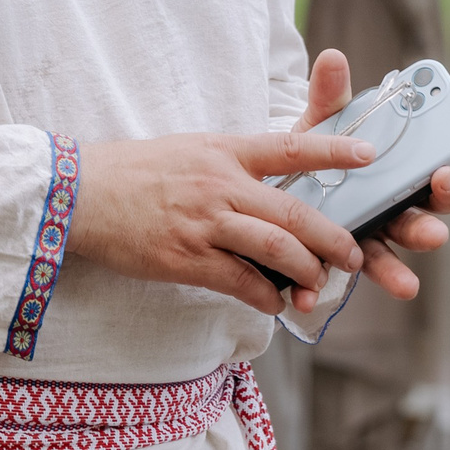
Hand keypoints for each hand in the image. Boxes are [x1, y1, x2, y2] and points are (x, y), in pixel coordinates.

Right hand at [70, 129, 377, 315]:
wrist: (78, 194)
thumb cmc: (132, 172)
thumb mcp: (187, 150)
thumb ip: (229, 165)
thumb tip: (265, 187)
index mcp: (223, 150)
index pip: (289, 147)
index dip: (333, 152)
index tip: (370, 156)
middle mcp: (219, 184)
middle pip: (295, 212)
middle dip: (333, 238)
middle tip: (354, 255)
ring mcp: (204, 222)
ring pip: (276, 248)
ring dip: (307, 271)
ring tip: (321, 284)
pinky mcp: (186, 258)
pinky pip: (240, 281)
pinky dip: (265, 296)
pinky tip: (275, 303)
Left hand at [293, 49, 449, 298]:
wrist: (276, 175)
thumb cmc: (317, 146)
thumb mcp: (323, 120)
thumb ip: (331, 95)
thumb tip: (332, 58)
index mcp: (400, 175)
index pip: (436, 180)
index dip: (448, 181)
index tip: (446, 171)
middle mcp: (391, 211)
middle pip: (419, 223)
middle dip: (429, 229)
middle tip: (434, 232)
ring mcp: (364, 239)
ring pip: (386, 259)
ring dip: (396, 273)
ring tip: (405, 286)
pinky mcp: (331, 259)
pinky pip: (332, 276)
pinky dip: (322, 286)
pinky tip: (309, 295)